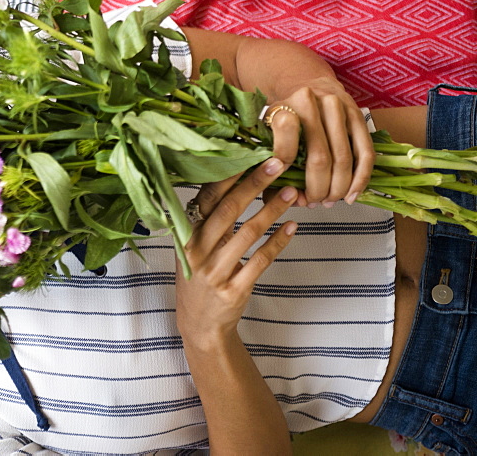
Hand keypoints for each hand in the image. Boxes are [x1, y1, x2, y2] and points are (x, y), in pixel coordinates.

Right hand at [176, 158, 298, 348]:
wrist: (199, 324)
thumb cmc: (199, 277)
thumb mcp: (191, 247)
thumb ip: (206, 219)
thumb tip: (231, 179)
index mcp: (185, 235)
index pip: (207, 197)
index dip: (228, 175)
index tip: (248, 153)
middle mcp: (197, 251)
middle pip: (228, 210)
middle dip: (254, 184)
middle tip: (276, 163)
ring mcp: (215, 272)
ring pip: (247, 233)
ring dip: (272, 210)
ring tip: (293, 193)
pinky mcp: (234, 290)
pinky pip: (260, 261)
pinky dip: (278, 243)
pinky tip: (292, 228)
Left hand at [265, 77, 373, 206]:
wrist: (306, 86)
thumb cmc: (285, 117)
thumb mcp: (267, 135)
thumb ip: (271, 166)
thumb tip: (290, 198)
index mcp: (283, 108)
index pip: (285, 146)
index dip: (288, 171)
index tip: (291, 190)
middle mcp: (312, 103)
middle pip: (319, 158)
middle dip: (318, 188)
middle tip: (314, 202)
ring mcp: (338, 107)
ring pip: (344, 158)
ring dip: (339, 187)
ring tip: (331, 201)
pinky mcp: (358, 115)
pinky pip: (365, 152)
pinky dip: (361, 178)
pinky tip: (352, 194)